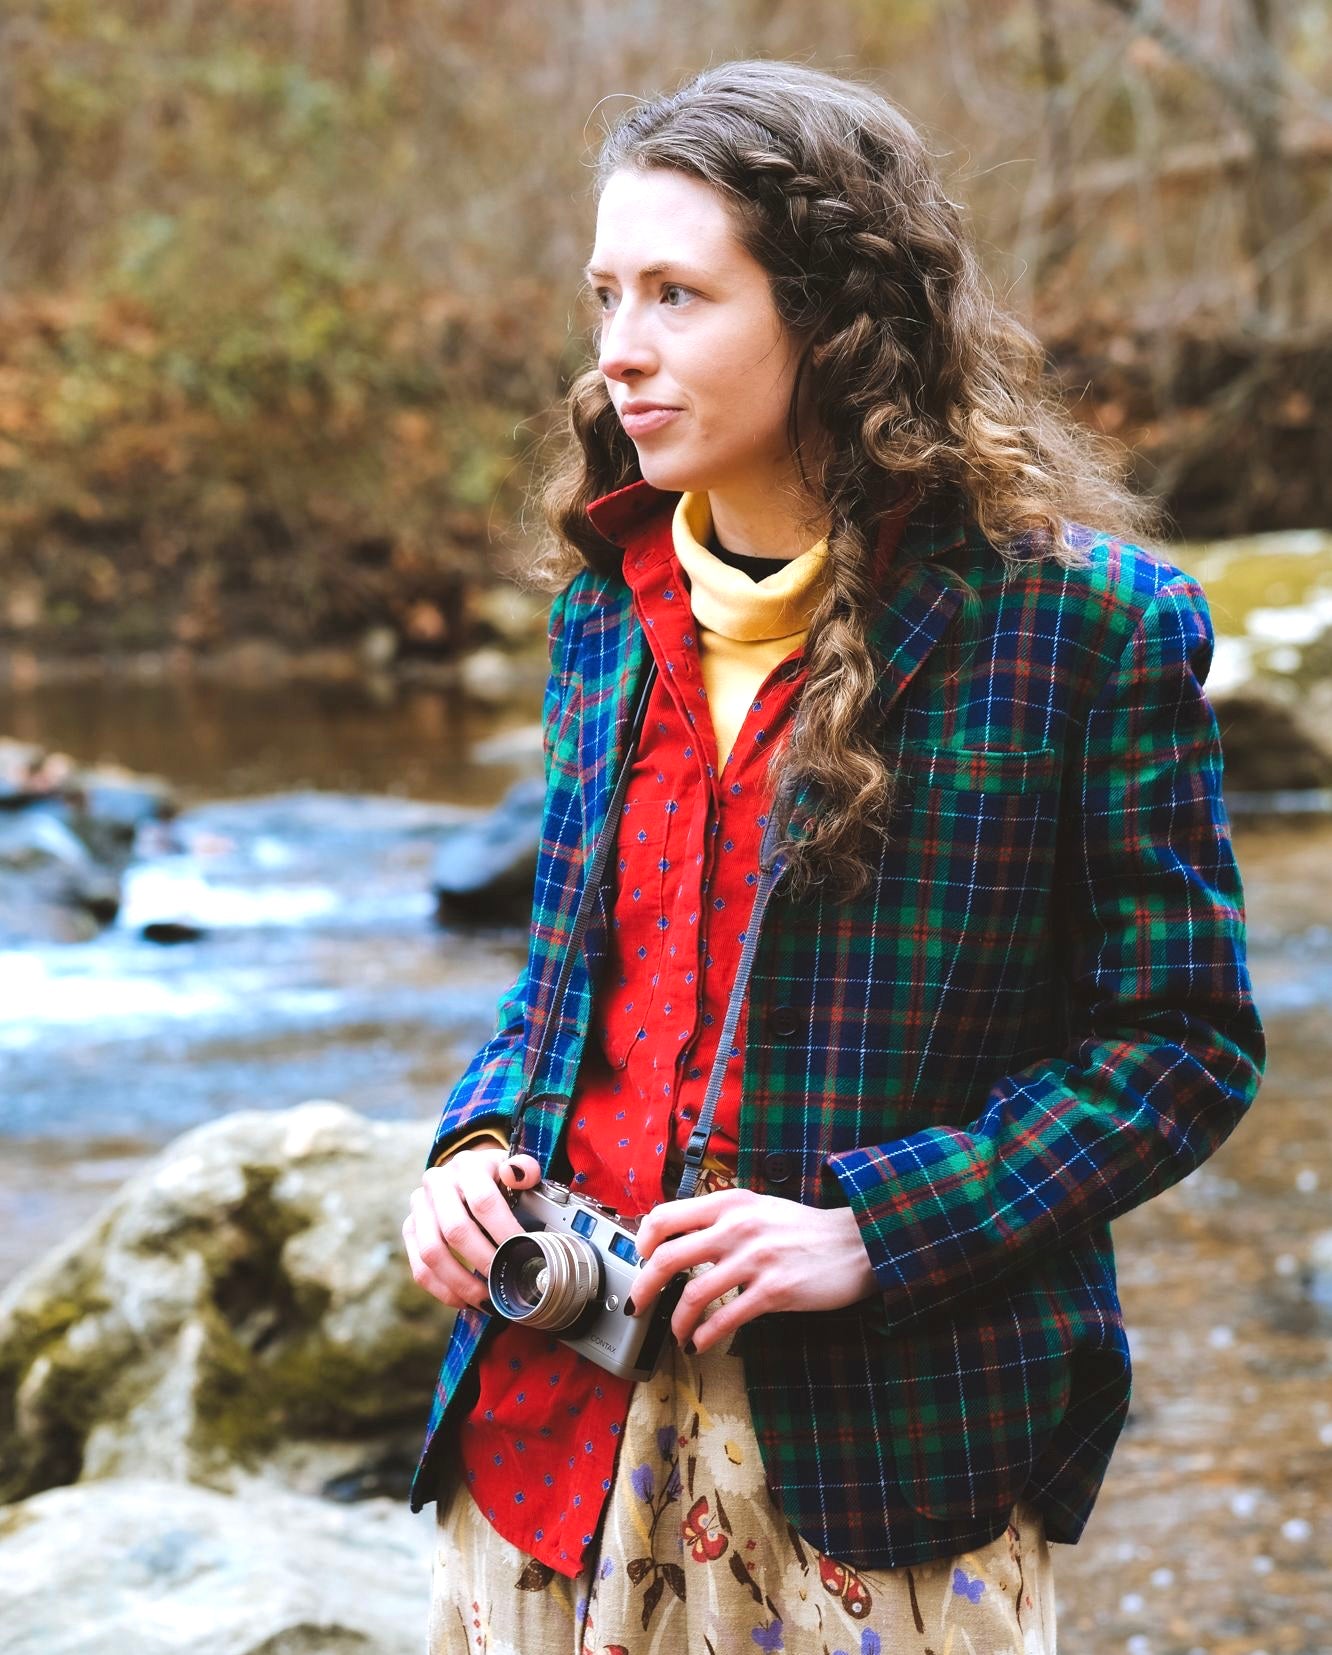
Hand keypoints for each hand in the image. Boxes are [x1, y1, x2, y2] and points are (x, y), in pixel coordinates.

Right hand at [402, 1147, 541, 1310]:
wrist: (465, 1173)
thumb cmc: (496, 1175)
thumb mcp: (513, 1165)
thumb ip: (525, 1168)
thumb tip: (524, 1174)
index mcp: (467, 1165)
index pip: (483, 1200)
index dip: (504, 1231)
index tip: (526, 1253)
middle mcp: (437, 1183)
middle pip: (456, 1230)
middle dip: (485, 1261)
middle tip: (507, 1280)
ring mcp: (419, 1208)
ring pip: (432, 1253)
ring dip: (461, 1283)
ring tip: (488, 1299)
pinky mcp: (409, 1230)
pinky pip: (419, 1268)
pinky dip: (443, 1290)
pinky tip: (466, 1301)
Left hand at [627, 1188, 876, 1355]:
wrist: (857, 1243)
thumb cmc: (803, 1228)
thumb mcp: (759, 1207)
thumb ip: (723, 1217)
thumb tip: (679, 1239)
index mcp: (731, 1203)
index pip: (666, 1216)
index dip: (643, 1240)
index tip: (640, 1258)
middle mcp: (738, 1227)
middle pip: (668, 1257)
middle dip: (644, 1286)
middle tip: (638, 1304)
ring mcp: (756, 1259)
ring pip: (693, 1294)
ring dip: (676, 1320)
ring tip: (677, 1332)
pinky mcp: (774, 1291)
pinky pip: (725, 1318)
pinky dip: (705, 1336)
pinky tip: (701, 1343)